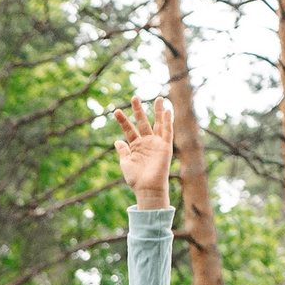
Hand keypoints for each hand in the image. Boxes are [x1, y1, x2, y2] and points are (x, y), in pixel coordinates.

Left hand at [113, 96, 172, 210]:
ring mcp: (156, 143)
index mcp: (135, 146)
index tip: (116, 111)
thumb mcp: (125, 163)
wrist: (147, 188)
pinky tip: (168, 110)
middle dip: (138, 110)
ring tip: (158, 98)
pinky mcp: (165, 147)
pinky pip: (167, 132)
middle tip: (134, 97)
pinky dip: (168, 121)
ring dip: (158, 111)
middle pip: (143, 122)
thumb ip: (123, 151)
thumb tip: (117, 141)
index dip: (122, 120)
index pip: (128, 129)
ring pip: (157, 124)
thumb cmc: (136, 179)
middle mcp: (146, 142)